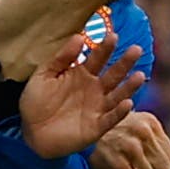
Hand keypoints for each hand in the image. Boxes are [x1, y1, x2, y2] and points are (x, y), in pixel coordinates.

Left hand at [15, 33, 133, 160]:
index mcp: (81, 74)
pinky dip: (119, 112)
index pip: (97, 58)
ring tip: (139, 75)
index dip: (105, 48)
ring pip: (117, 95)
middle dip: (125, 63)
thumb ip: (61, 58)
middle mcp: (94, 89)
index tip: (113, 36)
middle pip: (113, 74)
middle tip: (136, 50)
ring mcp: (97, 108)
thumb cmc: (36, 102)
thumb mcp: (44, 75)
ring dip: (129, 86)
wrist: (31, 132)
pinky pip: (110, 119)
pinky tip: (127, 103)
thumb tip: (78, 36)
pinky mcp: (96, 127)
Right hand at [92, 111, 169, 168]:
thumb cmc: (111, 136)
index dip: (157, 166)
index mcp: (150, 123)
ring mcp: (131, 148)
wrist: (80, 136)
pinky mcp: (120, 166)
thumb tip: (167, 168)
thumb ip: (154, 141)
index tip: (143, 165)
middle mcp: (142, 132)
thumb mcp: (136, 127)